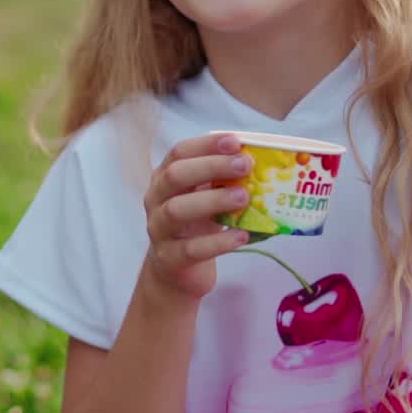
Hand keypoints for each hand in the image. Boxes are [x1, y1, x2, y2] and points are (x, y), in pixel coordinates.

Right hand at [141, 133, 251, 302]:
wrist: (175, 270)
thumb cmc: (195, 226)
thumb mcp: (204, 198)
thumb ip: (220, 181)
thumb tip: (256, 161)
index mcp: (164, 178)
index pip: (179, 153)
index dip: (206, 145)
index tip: (235, 142)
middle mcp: (155, 199)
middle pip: (175, 176)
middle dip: (211, 167)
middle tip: (244, 165)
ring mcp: (158, 229)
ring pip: (176, 210)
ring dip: (212, 201)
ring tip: (244, 198)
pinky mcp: (168, 258)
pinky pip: (190, 249)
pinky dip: (218, 242)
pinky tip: (241, 236)